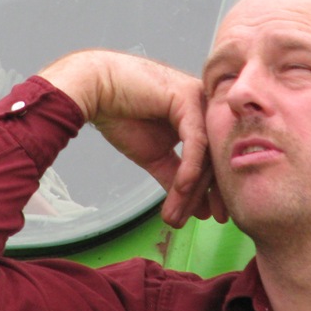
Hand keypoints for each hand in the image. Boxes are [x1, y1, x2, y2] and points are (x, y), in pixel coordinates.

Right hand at [38, 50, 227, 227]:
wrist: (95, 90)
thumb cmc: (120, 115)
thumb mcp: (153, 155)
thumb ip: (174, 175)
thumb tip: (188, 206)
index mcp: (199, 117)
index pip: (213, 157)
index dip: (214, 189)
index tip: (212, 216)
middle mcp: (204, 106)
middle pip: (216, 155)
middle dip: (211, 192)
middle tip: (212, 220)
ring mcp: (199, 99)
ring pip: (207, 151)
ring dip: (194, 188)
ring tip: (181, 213)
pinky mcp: (187, 97)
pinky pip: (195, 141)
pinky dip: (190, 168)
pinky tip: (182, 188)